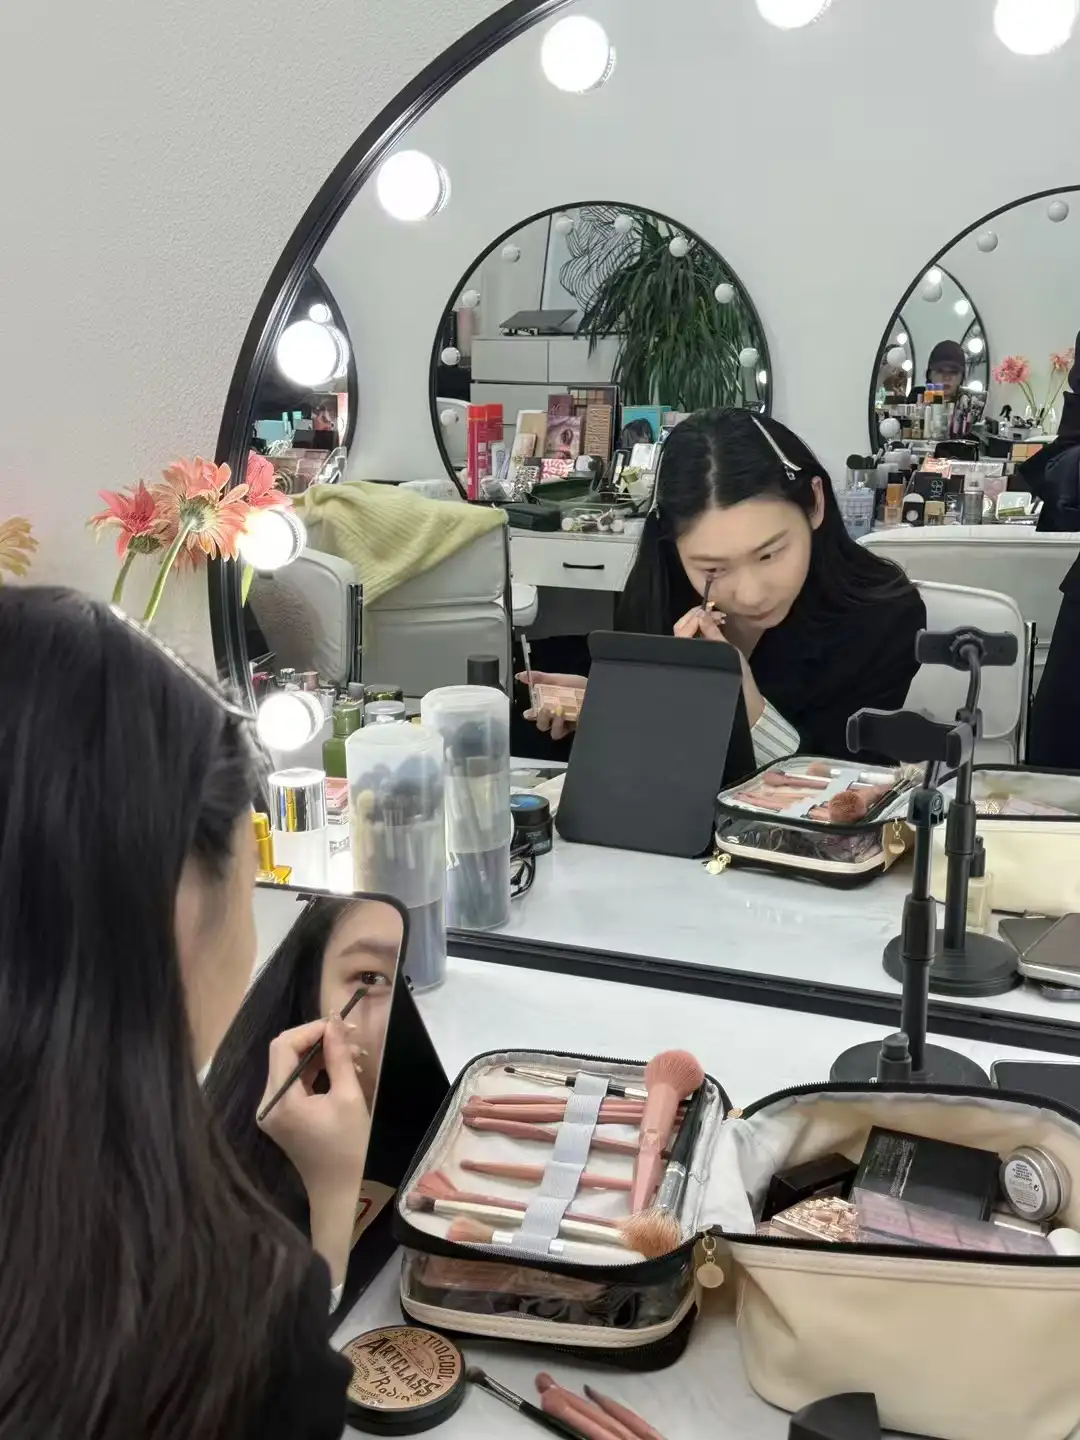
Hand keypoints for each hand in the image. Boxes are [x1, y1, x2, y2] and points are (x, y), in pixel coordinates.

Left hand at [258, 1016, 370, 1196]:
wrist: (340, 1190)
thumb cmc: (349, 1147)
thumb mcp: (348, 1096)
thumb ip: (338, 1055)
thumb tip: (334, 1020)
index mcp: (280, 1100)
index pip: (284, 1046)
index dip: (311, 1030)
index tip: (340, 1025)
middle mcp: (267, 1103)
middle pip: (284, 1053)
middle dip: (317, 1039)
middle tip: (350, 1036)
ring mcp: (271, 1110)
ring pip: (290, 1064)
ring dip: (319, 1053)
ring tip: (353, 1053)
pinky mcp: (280, 1115)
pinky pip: (294, 1081)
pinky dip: (315, 1069)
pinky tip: (340, 1067)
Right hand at [517, 671, 586, 741]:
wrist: (597, 689)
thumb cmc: (578, 685)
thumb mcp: (557, 679)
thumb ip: (539, 678)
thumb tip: (520, 675)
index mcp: (548, 705)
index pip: (535, 714)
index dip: (530, 715)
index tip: (529, 712)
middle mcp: (555, 717)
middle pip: (542, 724)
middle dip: (541, 718)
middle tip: (545, 709)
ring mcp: (565, 724)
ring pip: (553, 732)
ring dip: (553, 722)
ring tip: (558, 711)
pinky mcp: (574, 729)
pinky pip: (564, 732)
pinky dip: (561, 725)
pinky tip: (565, 715)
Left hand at [673, 608, 765, 725]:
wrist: (742, 698)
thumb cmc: (735, 676)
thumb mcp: (726, 651)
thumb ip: (712, 632)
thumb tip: (702, 614)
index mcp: (686, 655)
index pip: (682, 631)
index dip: (694, 617)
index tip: (709, 609)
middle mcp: (683, 657)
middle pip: (681, 631)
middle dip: (695, 617)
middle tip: (712, 610)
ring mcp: (688, 659)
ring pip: (686, 634)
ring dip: (699, 621)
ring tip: (717, 617)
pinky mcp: (697, 659)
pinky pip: (694, 640)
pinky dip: (702, 630)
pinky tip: (714, 625)